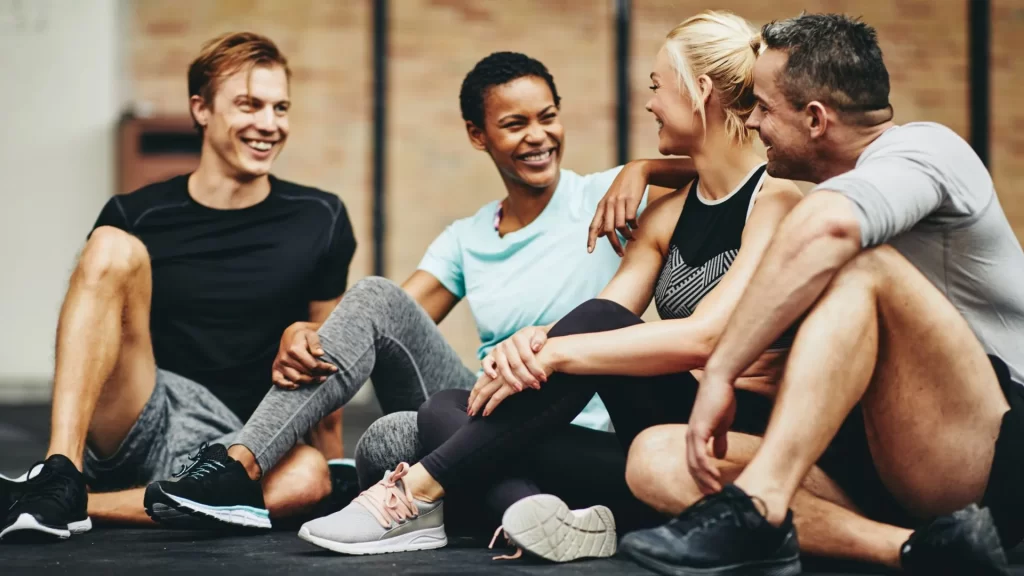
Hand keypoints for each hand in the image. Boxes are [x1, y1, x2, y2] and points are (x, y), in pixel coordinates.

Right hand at [272, 322, 337, 388]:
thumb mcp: (311, 335)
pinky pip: (277, 381)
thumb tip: (320, 354)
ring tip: (320, 379)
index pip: (313, 365)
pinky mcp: (275, 368)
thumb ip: (316, 344)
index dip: (325, 368)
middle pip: (306, 373)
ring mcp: (280, 364)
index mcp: (294, 350)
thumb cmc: (304, 335)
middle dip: (320, 374)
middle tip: (330, 374)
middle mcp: (285, 358)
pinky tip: (297, 386)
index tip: (334, 369)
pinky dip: (286, 386)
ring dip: (309, 381)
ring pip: (296, 379)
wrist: (291, 335)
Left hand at [470, 346, 555, 416]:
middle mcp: (499, 370)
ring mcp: (504, 377)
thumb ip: (515, 372)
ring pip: (484, 392)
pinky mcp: (511, 385)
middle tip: (469, 409)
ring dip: (477, 404)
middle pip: (480, 385)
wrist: (548, 354)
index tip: (473, 399)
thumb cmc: (538, 359)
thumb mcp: (523, 365)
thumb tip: (512, 382)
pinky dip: (490, 406)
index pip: (483, 378)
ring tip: (472, 413)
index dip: (477, 388)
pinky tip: (486, 413)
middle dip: (473, 399)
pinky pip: (497, 397)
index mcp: (500, 364)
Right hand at [481, 326, 548, 391]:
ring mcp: (497, 350)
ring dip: (511, 379)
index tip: (543, 378)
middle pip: (516, 364)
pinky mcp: (490, 356)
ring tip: (520, 388)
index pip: (527, 356)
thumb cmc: (535, 338)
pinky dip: (488, 370)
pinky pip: (485, 363)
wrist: (526, 336)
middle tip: (536, 386)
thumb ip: (540, 338)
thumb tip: (535, 347)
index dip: (536, 368)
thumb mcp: (540, 334)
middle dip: (527, 377)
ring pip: (503, 367)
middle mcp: (507, 343)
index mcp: (519, 338)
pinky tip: (494, 377)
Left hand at [588, 161, 647, 255]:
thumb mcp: (610, 202)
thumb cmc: (622, 189)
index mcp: (601, 206)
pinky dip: (634, 226)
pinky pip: (631, 219)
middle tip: (620, 253)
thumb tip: (599, 235)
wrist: (635, 171)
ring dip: (627, 235)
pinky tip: (636, 226)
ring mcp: (619, 202)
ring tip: (632, 238)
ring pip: (620, 226)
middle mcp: (608, 204)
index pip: (593, 225)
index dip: (590, 239)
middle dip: (614, 244)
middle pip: (608, 230)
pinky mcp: (631, 200)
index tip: (589, 251)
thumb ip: (604, 218)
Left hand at [686, 372, 736, 493]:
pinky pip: (700, 454)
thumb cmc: (721, 400)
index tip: (712, 491)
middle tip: (713, 498)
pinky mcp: (699, 430)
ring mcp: (693, 434)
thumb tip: (719, 455)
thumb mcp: (722, 424)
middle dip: (702, 484)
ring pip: (695, 464)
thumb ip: (719, 440)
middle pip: (692, 468)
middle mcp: (690, 437)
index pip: (695, 463)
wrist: (719, 382)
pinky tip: (715, 477)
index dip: (702, 478)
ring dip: (704, 480)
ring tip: (715, 492)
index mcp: (695, 437)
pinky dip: (705, 468)